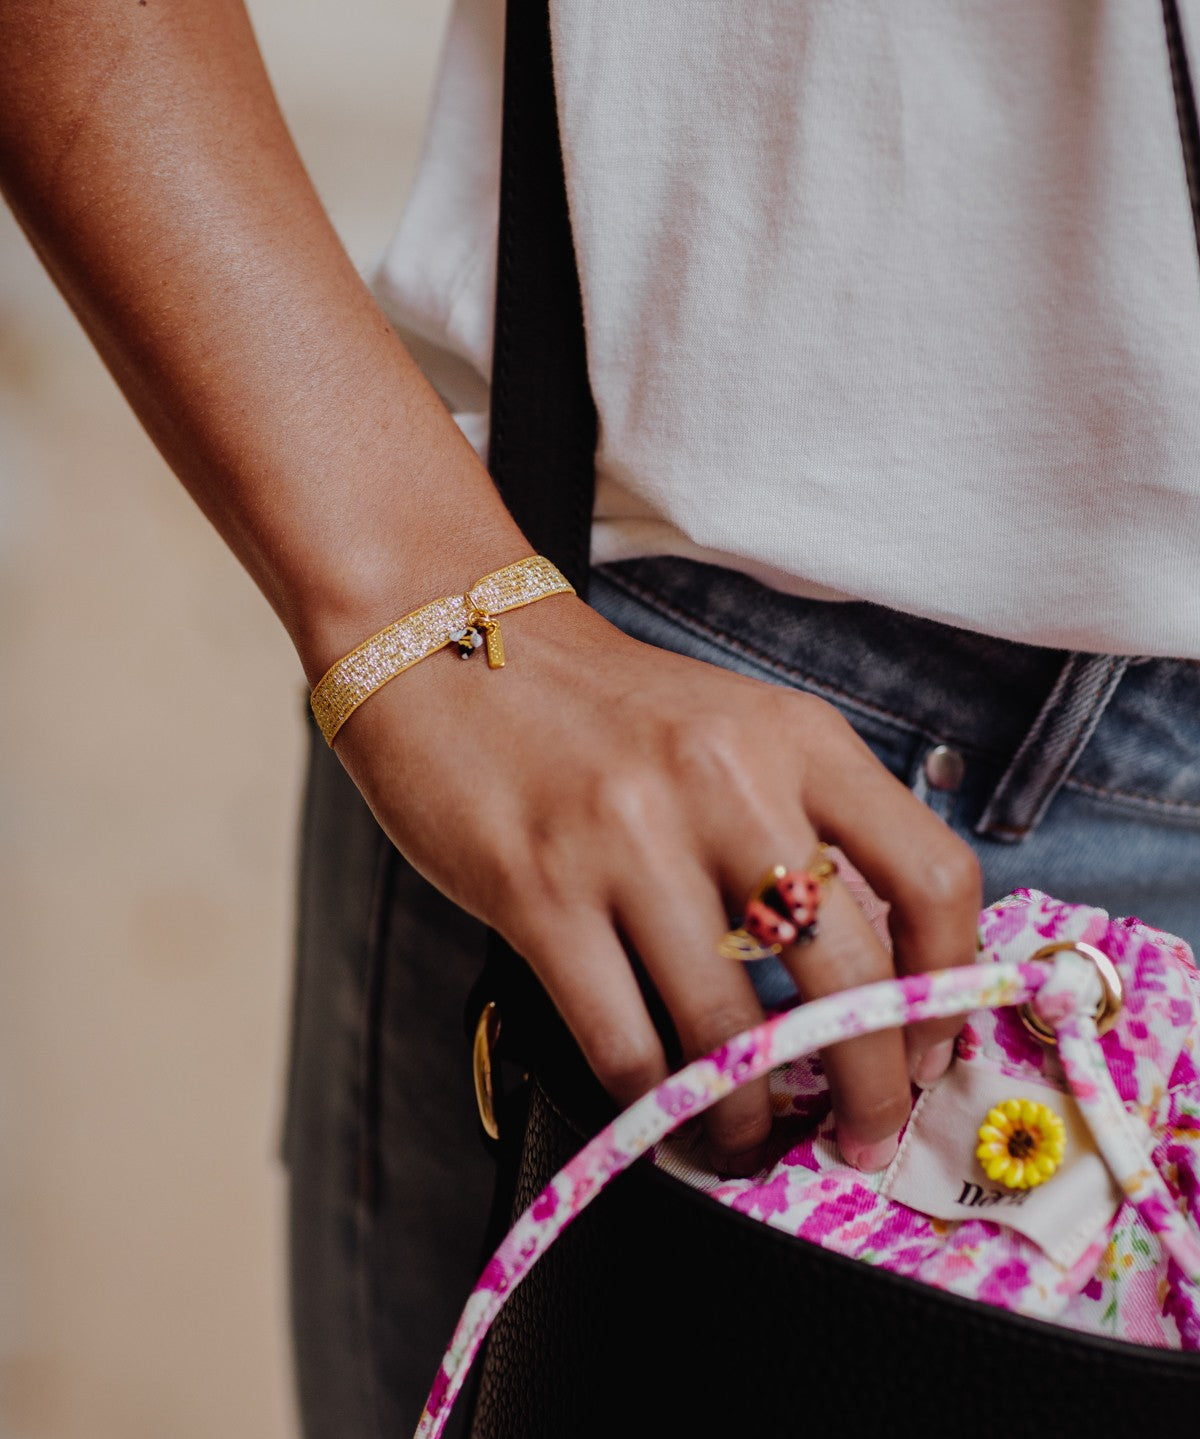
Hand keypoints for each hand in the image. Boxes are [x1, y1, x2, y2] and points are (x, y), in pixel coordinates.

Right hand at [332, 594, 982, 1175]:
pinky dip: (654, 1104)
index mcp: (795, 737)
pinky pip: (623, 1041)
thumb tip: (868, 976)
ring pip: (729, 1033)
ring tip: (748, 1139)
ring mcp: (628, 837)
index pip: (930, 875)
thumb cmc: (601, 706)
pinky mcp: (539, 890)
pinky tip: (663, 1113)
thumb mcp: (735, 728)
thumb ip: (808, 821)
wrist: (447, 644)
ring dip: (751, 1116)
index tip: (926, 1050)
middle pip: (848, 977)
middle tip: (864, 1137)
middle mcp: (725, 780)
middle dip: (872, 1089)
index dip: (948, 990)